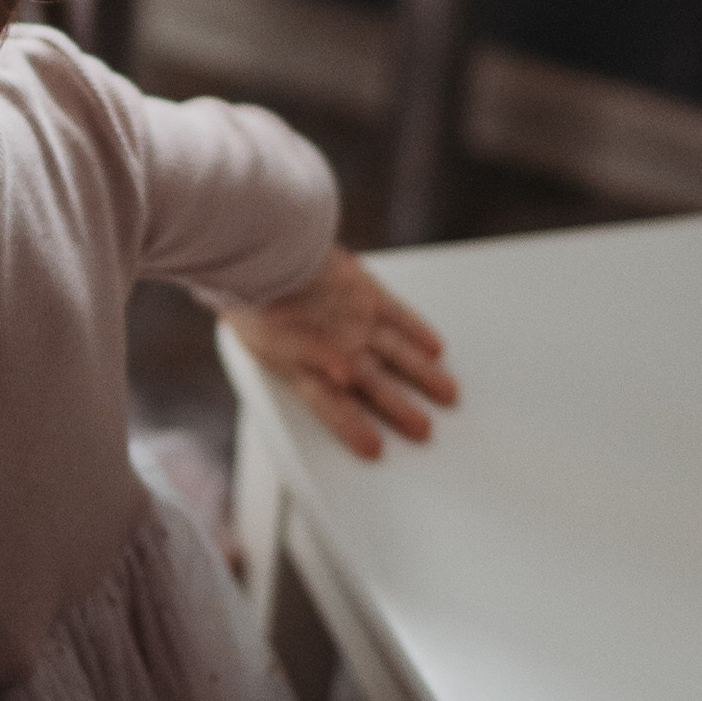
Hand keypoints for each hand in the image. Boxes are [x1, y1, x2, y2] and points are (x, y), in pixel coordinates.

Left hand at [228, 248, 457, 460]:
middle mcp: (337, 346)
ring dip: (422, 375)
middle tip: (424, 429)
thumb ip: (301, 362)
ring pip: (396, 354)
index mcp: (306, 365)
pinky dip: (419, 332)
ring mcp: (355, 319)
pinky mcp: (366, 291)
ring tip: (447, 394)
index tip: (376, 449)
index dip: (355, 429)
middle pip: (374, 385)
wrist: (265, 251)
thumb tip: (341, 379)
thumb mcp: (263, 343)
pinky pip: (400, 315)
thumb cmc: (253, 296)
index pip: (335, 407)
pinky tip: (435, 347)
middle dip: (401, 409)